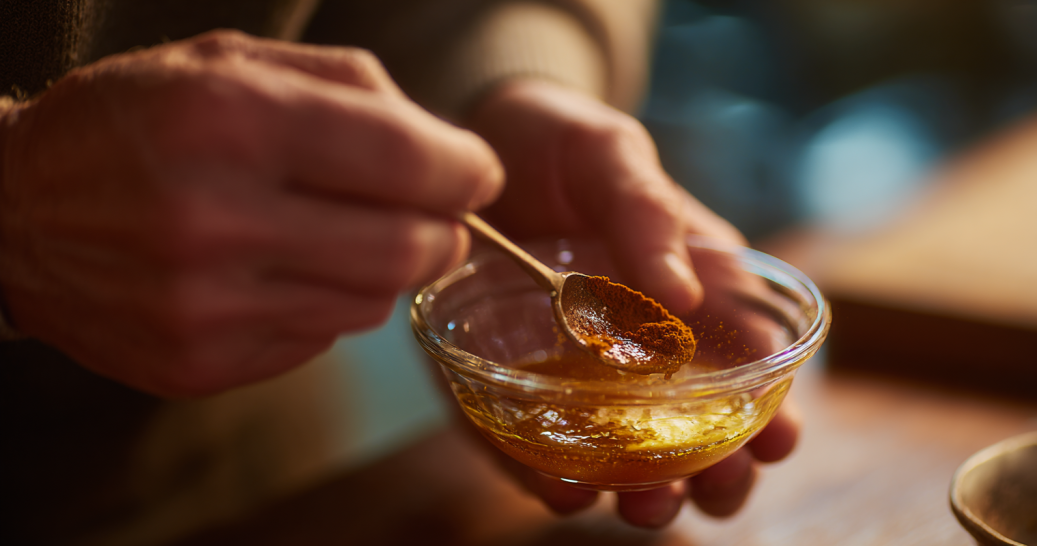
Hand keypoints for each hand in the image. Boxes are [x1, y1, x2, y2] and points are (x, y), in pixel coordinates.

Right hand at [0, 30, 502, 396]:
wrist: (16, 211)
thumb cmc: (139, 121)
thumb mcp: (234, 62)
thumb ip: (355, 92)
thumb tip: (450, 153)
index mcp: (231, 120)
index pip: (409, 161)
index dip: (466, 169)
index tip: (477, 173)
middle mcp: (215, 219)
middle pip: (407, 249)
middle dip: (443, 229)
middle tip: (434, 213)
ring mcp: (204, 306)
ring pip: (371, 304)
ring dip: (387, 267)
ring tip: (347, 233)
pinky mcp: (198, 364)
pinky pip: (319, 340)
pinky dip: (328, 303)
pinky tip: (288, 270)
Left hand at [463, 79, 794, 526]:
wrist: (470, 151)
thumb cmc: (560, 142)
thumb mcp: (609, 154)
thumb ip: (645, 209)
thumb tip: (686, 292)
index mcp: (686, 293)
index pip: (745, 363)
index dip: (769, 408)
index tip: (778, 441)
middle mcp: (637, 345)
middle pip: (692, 426)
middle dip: (716, 471)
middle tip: (716, 490)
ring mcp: (573, 372)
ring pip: (622, 451)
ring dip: (645, 489)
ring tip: (648, 505)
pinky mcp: (508, 383)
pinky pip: (532, 442)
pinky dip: (551, 474)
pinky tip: (564, 490)